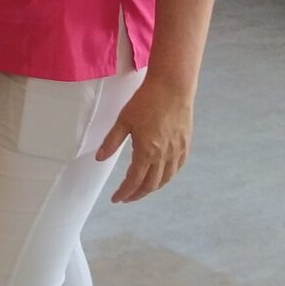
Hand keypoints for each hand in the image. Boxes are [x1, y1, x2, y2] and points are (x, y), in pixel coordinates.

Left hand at [95, 78, 191, 202]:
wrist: (172, 86)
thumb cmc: (146, 101)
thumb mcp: (123, 120)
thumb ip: (111, 141)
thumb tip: (99, 158)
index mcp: (146, 151)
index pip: (134, 181)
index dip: (124, 192)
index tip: (116, 199)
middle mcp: (163, 156)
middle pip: (150, 185)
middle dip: (137, 194)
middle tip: (127, 197)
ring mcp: (176, 151)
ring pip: (165, 179)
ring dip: (152, 187)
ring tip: (141, 189)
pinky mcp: (185, 144)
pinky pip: (177, 168)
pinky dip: (167, 176)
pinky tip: (161, 175)